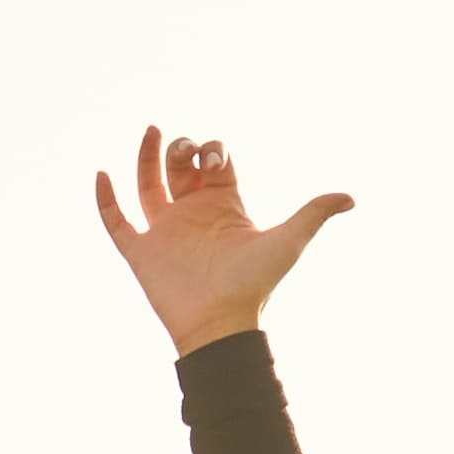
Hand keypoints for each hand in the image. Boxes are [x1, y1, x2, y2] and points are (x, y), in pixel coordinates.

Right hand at [93, 129, 352, 355]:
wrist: (221, 324)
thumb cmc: (254, 285)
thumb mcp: (289, 241)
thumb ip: (315, 213)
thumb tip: (351, 198)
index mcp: (223, 206)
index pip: (213, 162)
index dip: (213, 148)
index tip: (216, 159)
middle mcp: (192, 214)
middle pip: (179, 166)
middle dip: (182, 146)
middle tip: (188, 149)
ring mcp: (164, 232)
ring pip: (148, 185)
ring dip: (147, 157)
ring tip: (152, 129)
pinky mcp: (141, 252)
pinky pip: (116, 221)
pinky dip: (106, 199)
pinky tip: (102, 174)